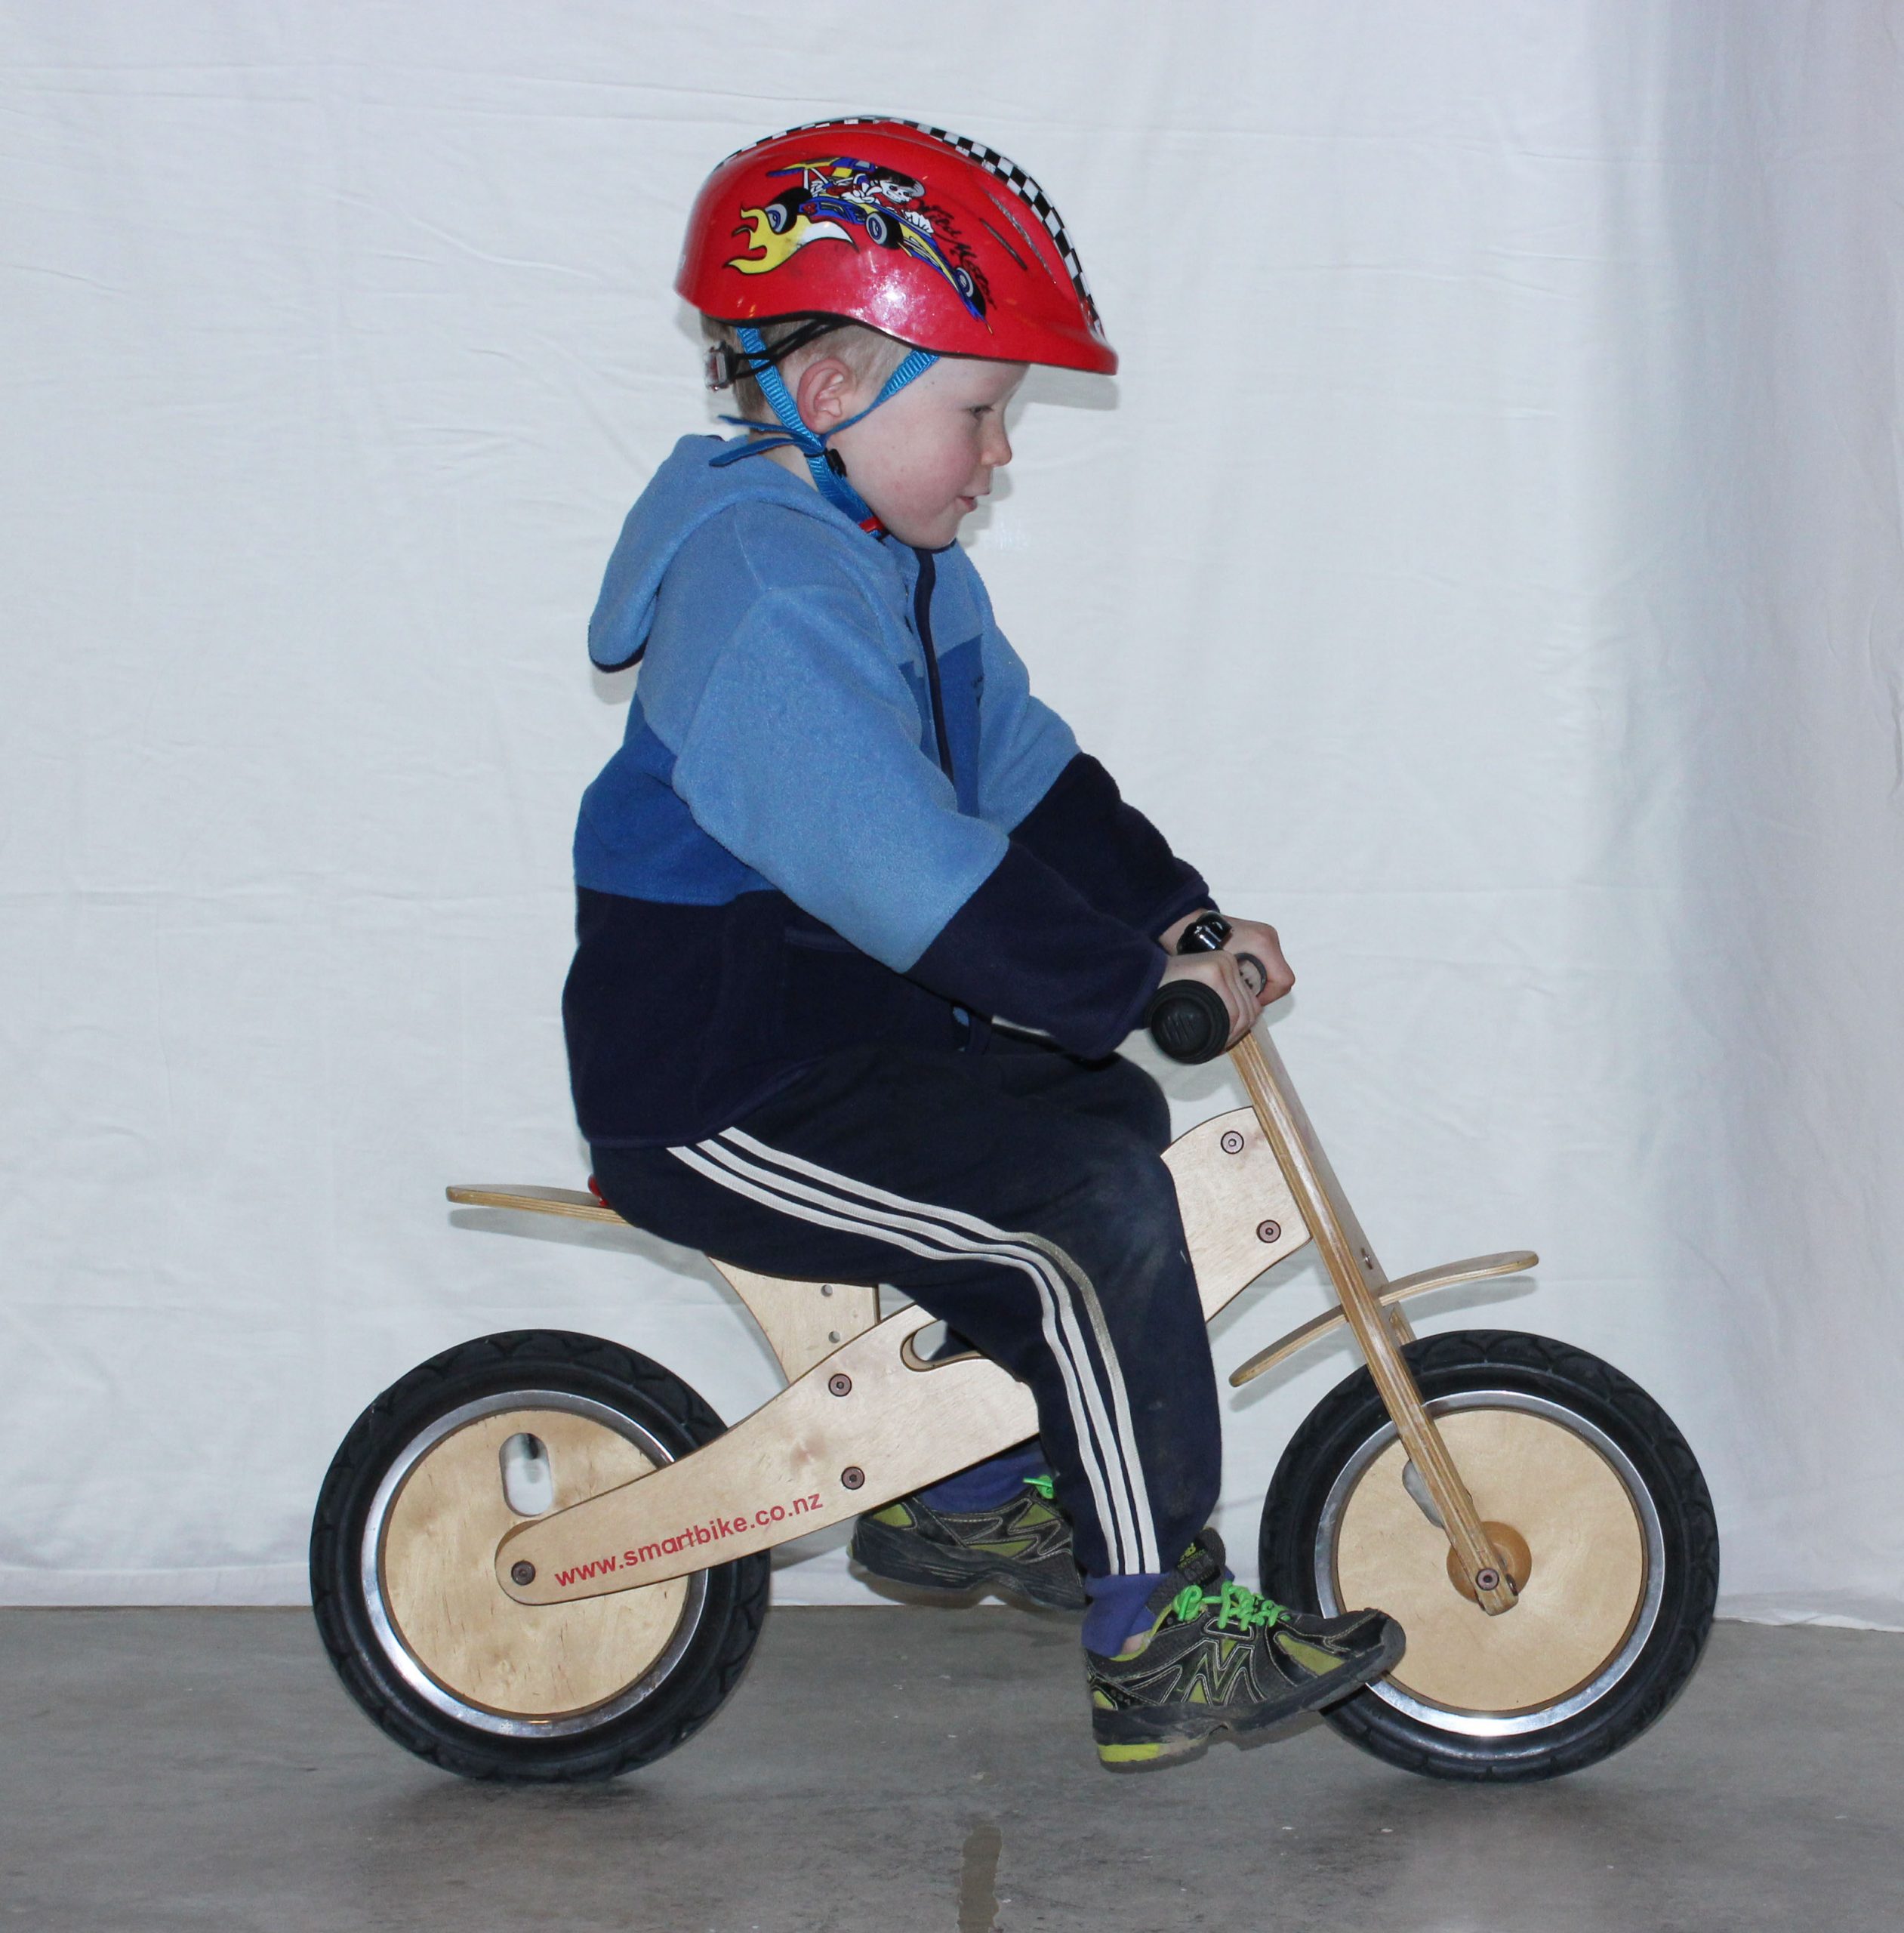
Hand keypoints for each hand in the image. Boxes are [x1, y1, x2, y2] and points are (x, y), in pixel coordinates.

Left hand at [1155, 909, 1295, 1028]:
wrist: (1192, 927)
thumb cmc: (1202, 945)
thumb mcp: (1220, 970)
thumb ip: (1236, 987)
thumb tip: (1244, 1007)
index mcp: (1262, 942)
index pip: (1283, 980)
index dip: (1269, 996)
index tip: (1250, 999)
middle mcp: (1268, 937)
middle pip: (1281, 977)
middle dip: (1266, 990)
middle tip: (1244, 995)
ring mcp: (1266, 936)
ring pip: (1274, 971)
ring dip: (1261, 982)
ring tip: (1240, 986)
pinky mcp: (1260, 938)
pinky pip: (1267, 963)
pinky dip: (1258, 973)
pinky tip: (1240, 977)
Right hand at [1155, 951, 1258, 1049]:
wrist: (1143, 980)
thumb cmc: (1168, 992)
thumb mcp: (1197, 990)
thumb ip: (1217, 999)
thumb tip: (1243, 1021)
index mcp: (1228, 965)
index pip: (1250, 999)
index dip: (1243, 1023)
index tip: (1227, 1037)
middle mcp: (1228, 963)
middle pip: (1249, 1006)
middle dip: (1238, 1031)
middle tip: (1221, 1044)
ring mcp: (1222, 966)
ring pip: (1242, 1011)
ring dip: (1233, 1034)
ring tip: (1217, 1044)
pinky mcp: (1212, 972)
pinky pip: (1231, 1010)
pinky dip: (1228, 1030)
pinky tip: (1217, 1040)